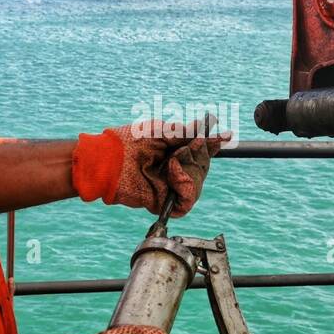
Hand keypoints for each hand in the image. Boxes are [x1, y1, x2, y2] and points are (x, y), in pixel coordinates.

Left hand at [71, 119, 227, 215]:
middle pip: (202, 168)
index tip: (225, 137)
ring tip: (174, 163)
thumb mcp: (162, 132)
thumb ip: (187, 134)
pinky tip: (175, 175)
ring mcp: (168, 186)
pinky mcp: (163, 201)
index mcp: (173, 152)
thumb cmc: (129, 141)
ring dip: (191, 171)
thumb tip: (211, 132)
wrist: (108, 159)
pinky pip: (187, 202)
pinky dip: (187, 187)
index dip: (211, 146)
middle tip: (190, 147)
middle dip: (200, 157)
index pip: (199, 152)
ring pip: (197, 185)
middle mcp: (173, 170)